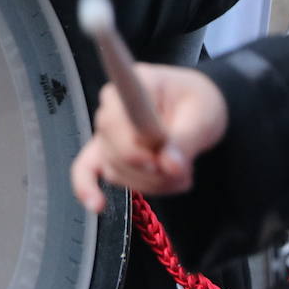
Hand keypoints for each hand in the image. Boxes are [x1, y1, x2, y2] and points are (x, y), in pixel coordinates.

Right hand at [69, 64, 227, 209]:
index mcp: (132, 84)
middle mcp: (111, 106)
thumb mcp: (203, 116)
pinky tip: (98, 204)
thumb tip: (169, 166)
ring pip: (116, 169)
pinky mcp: (106, 151)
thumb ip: (186, 140)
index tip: (157, 160)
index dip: (133, 146)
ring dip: (151, 183)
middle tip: (182, 168)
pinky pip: (85, 170)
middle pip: (116, 150)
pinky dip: (88, 188)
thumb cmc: (198, 102)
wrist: (197, 107)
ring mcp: (107, 131)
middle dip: (152, 170)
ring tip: (180, 173)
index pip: (117, 117)